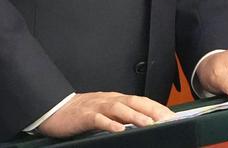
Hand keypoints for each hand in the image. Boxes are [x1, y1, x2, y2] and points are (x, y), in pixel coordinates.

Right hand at [37, 92, 174, 136]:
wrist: (55, 110)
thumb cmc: (81, 114)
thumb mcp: (105, 113)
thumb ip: (121, 117)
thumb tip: (142, 125)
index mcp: (116, 99)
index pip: (141, 101)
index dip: (157, 107)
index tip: (172, 116)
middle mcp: (109, 100)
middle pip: (135, 102)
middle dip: (153, 110)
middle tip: (168, 119)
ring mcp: (97, 106)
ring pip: (120, 108)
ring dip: (136, 116)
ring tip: (149, 124)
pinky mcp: (85, 116)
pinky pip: (99, 119)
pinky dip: (110, 124)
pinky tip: (119, 130)